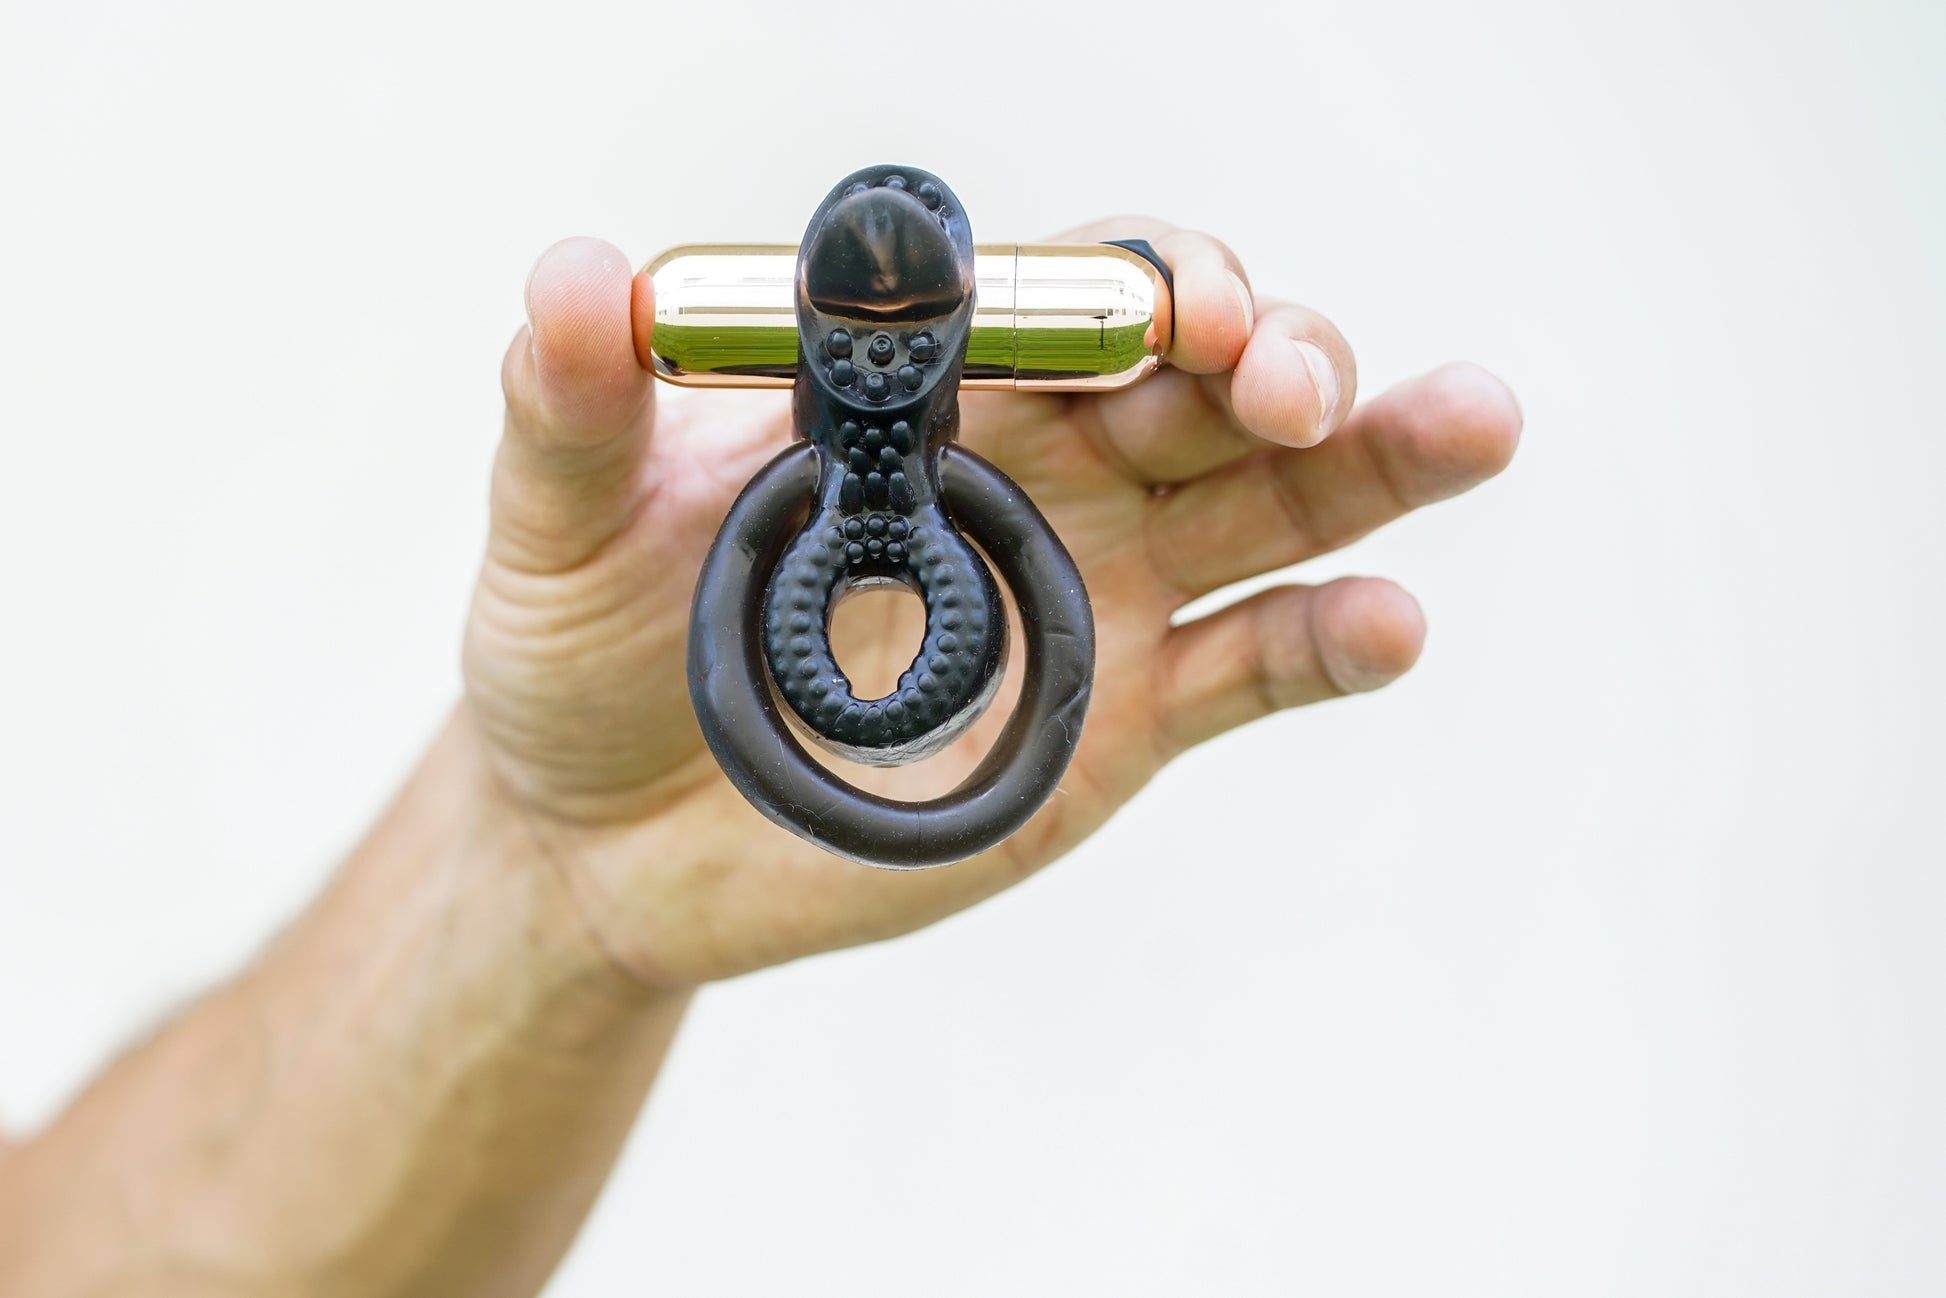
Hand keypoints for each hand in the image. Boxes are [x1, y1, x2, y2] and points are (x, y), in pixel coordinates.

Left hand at [460, 224, 1519, 985]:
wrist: (600, 842)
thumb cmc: (578, 653)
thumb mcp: (552, 523)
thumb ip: (569, 407)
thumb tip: (574, 278)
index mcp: (926, 387)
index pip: (1067, 293)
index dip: (1132, 285)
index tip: (1164, 313)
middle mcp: (1038, 467)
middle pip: (1200, 379)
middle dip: (1270, 356)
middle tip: (1291, 377)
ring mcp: (1094, 592)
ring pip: (1270, 501)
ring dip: (1376, 462)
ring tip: (1471, 420)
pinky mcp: (1120, 722)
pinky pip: (1250, 666)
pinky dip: (1329, 642)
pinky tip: (1386, 623)